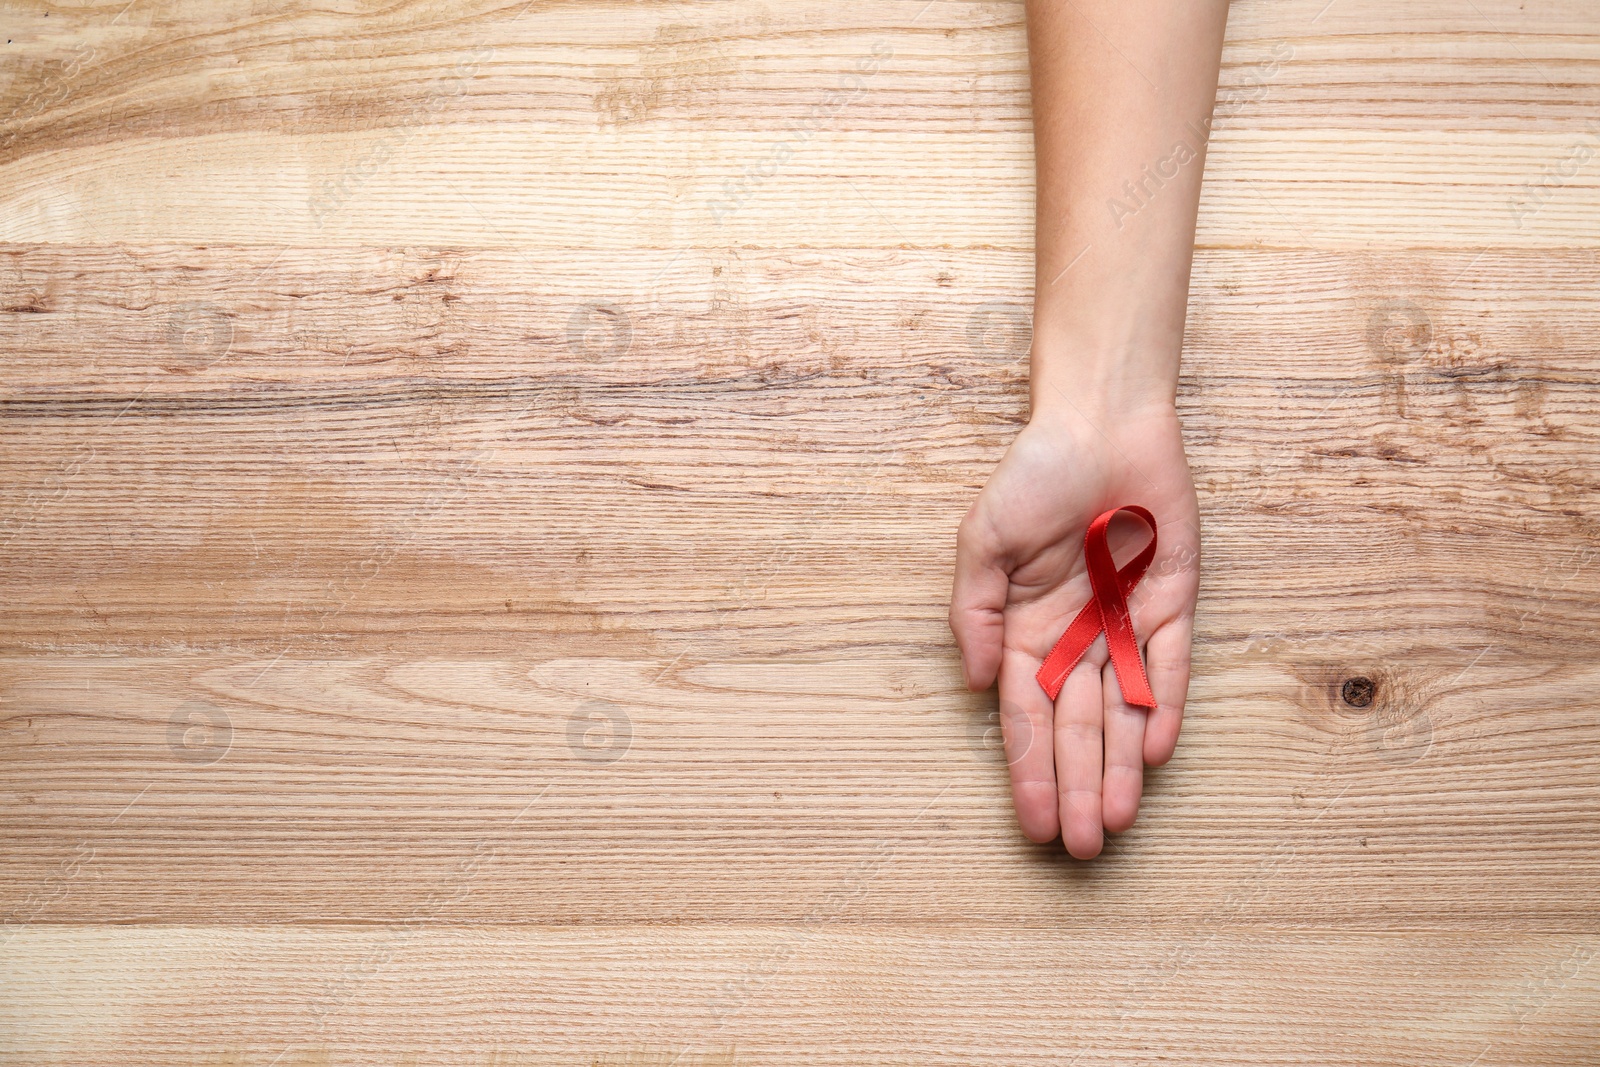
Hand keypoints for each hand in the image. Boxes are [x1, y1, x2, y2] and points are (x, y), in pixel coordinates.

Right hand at [950, 397, 1199, 857]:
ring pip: (1124, 712)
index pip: (1027, 718)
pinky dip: (1163, 707)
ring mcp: (1126, 625)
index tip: (1036, 825)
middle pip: (1078, 729)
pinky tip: (1155, 754)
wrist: (1100, 421)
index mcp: (1025, 631)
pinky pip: (1168, 665)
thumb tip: (974, 684)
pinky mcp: (1174, 602)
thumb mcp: (983, 541)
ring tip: (1116, 821)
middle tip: (1082, 848)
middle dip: (1078, 788)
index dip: (1031, 772)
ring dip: (1121, 767)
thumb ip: (974, 612)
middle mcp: (1077, 638)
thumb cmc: (1034, 475)